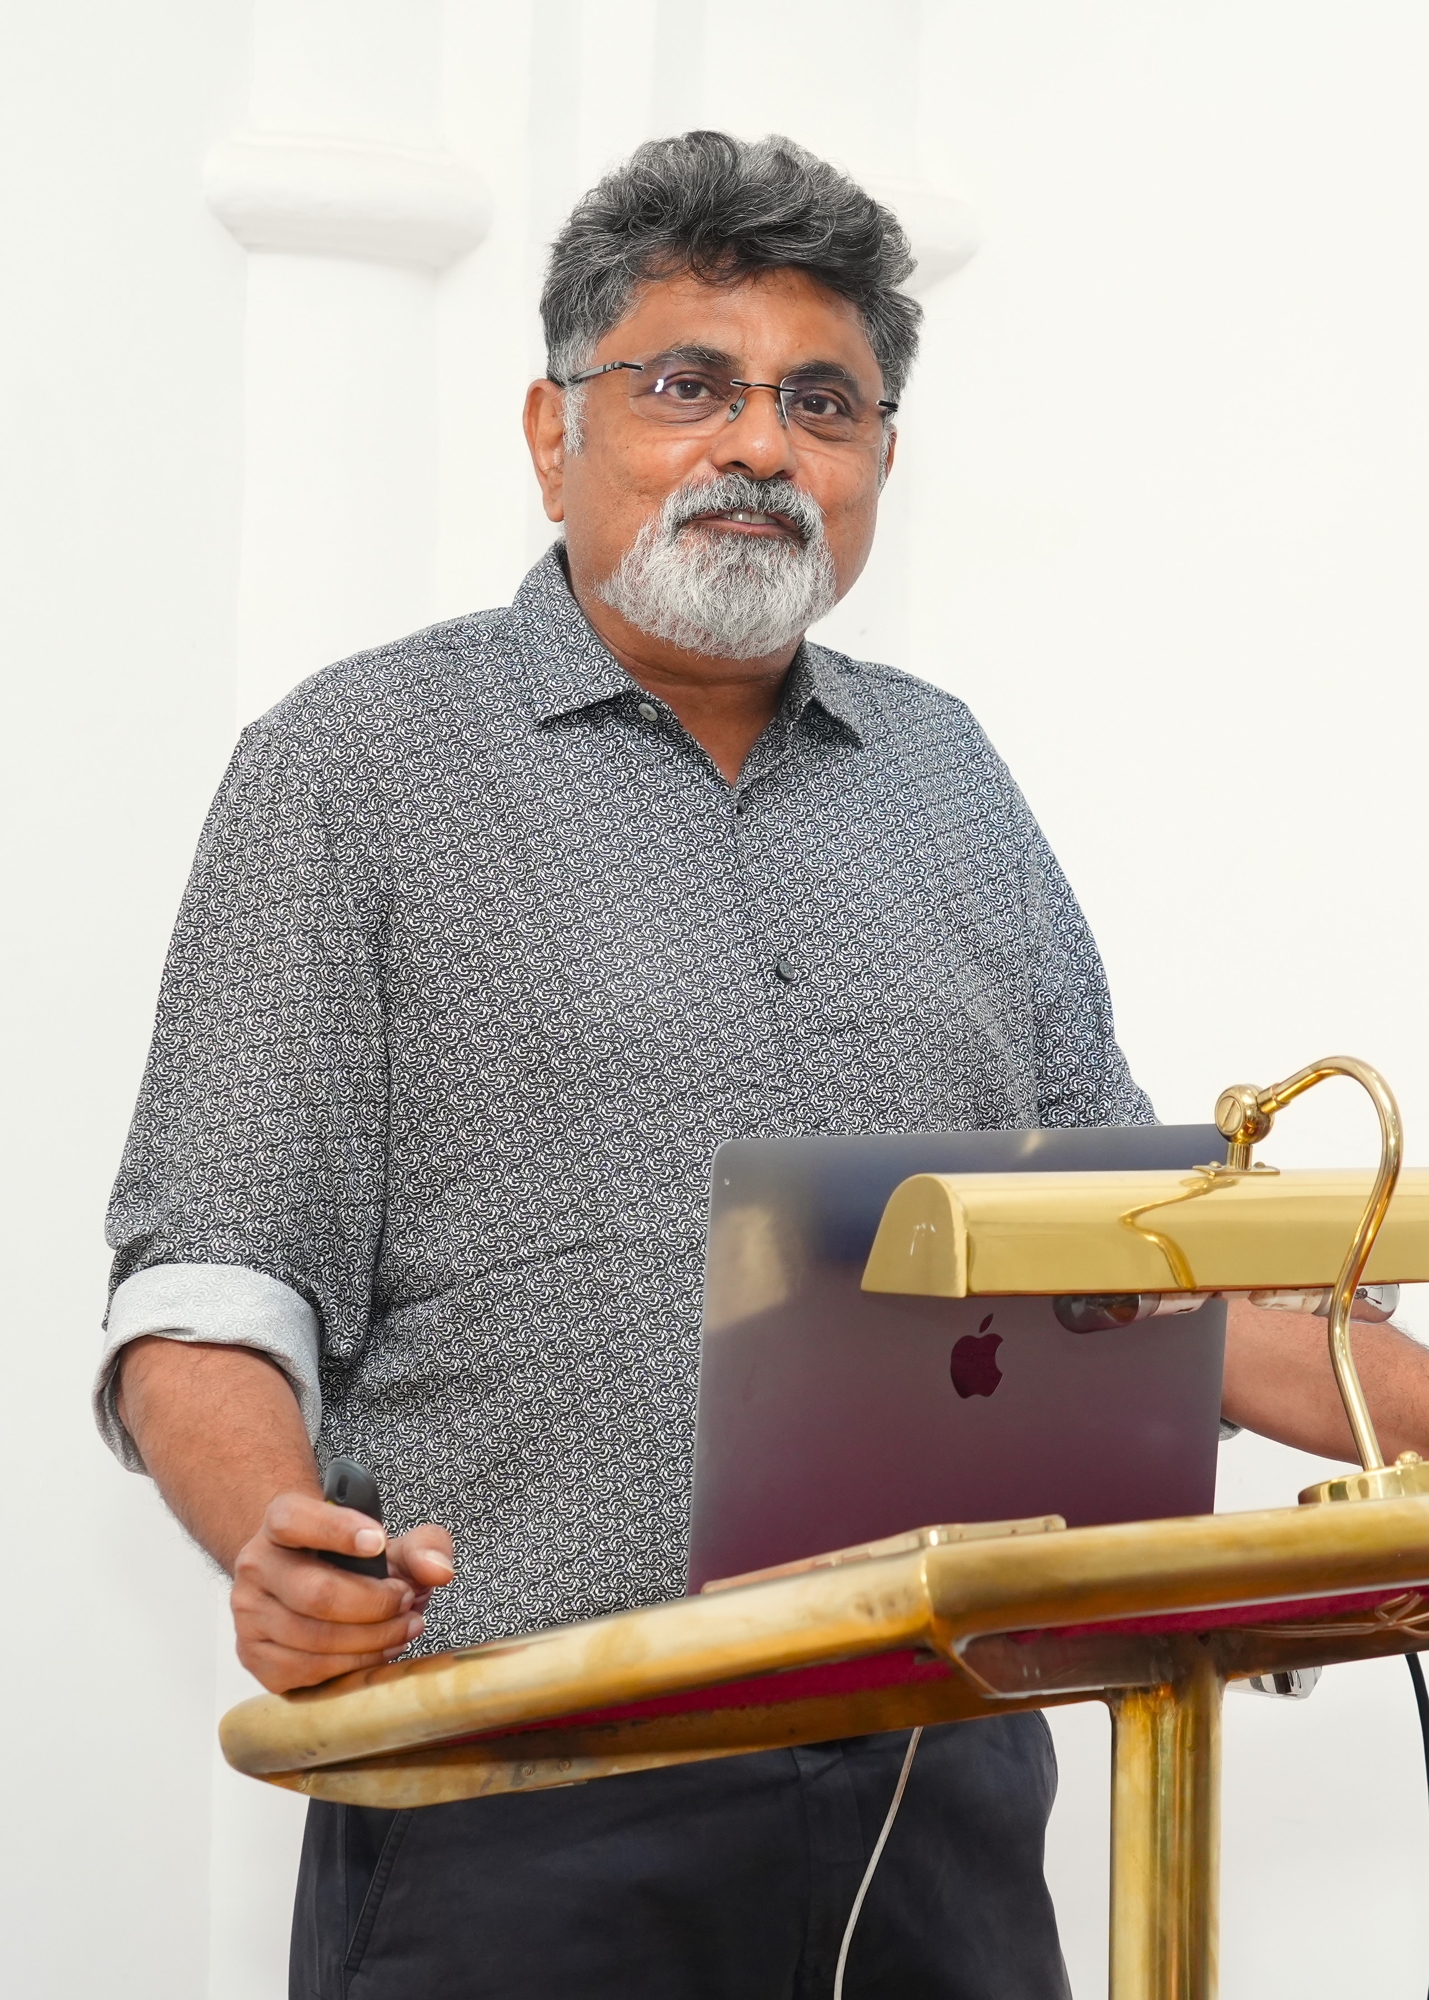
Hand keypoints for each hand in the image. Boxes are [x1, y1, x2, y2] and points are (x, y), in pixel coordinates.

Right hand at [230, 1490, 454, 1691]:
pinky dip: (352, 1666)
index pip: (294, 1520)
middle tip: (409, 1601)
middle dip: (376, 1604)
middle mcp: (256, 1566)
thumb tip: (438, 1571)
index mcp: (280, 1523)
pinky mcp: (256, 1658)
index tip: (378, 1541)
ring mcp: (250, 1616)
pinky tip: (377, 1650)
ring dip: (373, 1638)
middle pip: (316, 1593)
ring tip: (404, 1628)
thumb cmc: (351, 1562)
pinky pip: (308, 1671)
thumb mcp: (390, 1542)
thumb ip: (424, 1546)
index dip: (336, 1529)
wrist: (309, 1584)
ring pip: (315, 1638)